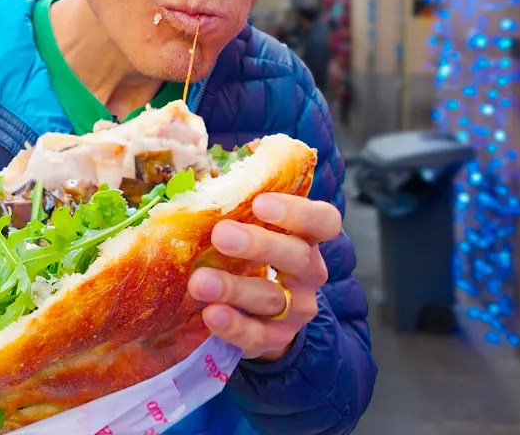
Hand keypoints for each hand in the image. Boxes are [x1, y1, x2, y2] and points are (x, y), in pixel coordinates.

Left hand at [187, 192, 342, 361]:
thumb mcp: (250, 229)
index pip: (323, 221)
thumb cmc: (249, 256)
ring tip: (200, 282)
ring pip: (273, 298)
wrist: (260, 315)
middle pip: (298, 256)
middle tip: (221, 234)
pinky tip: (212, 314)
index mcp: (307, 238)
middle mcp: (310, 272)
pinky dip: (234, 326)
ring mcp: (297, 308)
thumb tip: (196, 180)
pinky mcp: (277, 339)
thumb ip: (235, 207)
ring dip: (235, 288)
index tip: (260, 203)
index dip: (297, 211)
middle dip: (259, 244)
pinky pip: (259, 335)